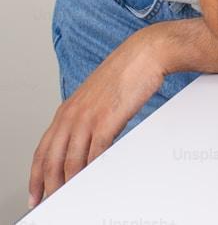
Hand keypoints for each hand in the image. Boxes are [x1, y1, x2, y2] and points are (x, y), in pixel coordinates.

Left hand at [29, 26, 167, 207]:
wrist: (145, 54)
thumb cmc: (126, 73)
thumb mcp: (97, 97)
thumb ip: (87, 118)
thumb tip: (88, 142)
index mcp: (67, 109)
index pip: (42, 149)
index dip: (36, 174)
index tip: (36, 191)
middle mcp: (73, 114)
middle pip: (52, 159)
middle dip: (49, 184)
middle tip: (50, 199)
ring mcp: (89, 117)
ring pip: (71, 159)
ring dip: (69, 181)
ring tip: (71, 195)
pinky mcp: (108, 119)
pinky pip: (95, 152)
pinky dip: (92, 168)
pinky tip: (93, 177)